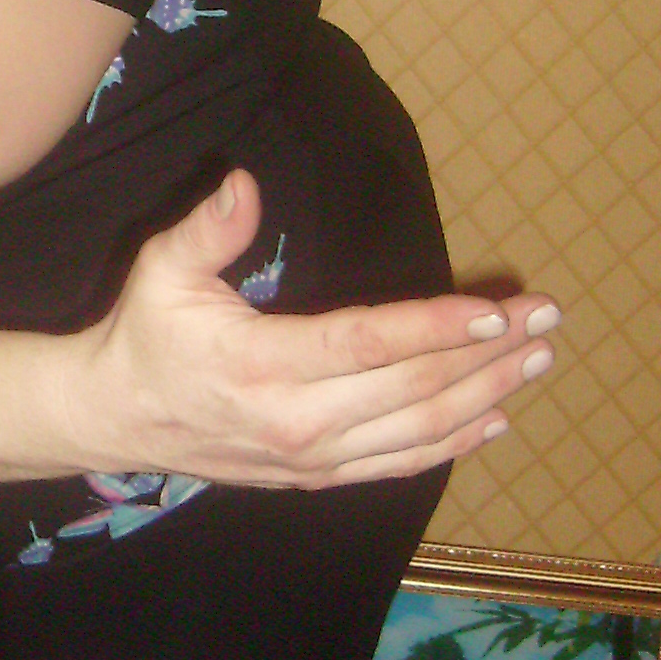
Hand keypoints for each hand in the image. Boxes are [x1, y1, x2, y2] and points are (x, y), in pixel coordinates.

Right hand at [89, 170, 560, 487]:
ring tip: (539, 357)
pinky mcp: (319, 477)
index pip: (368, 344)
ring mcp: (314, 458)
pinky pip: (402, 463)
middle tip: (545, 318)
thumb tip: (244, 181)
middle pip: (414, 388)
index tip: (494, 308)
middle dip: (488, 351)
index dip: (436, 326)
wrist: (115, 419)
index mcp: (264, 365)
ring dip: (488, 392)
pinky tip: (497, 414)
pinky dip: (457, 442)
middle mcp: (299, 422)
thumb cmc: (147, 335)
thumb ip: (207, 228)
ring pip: (421, 429)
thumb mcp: (162, 270)